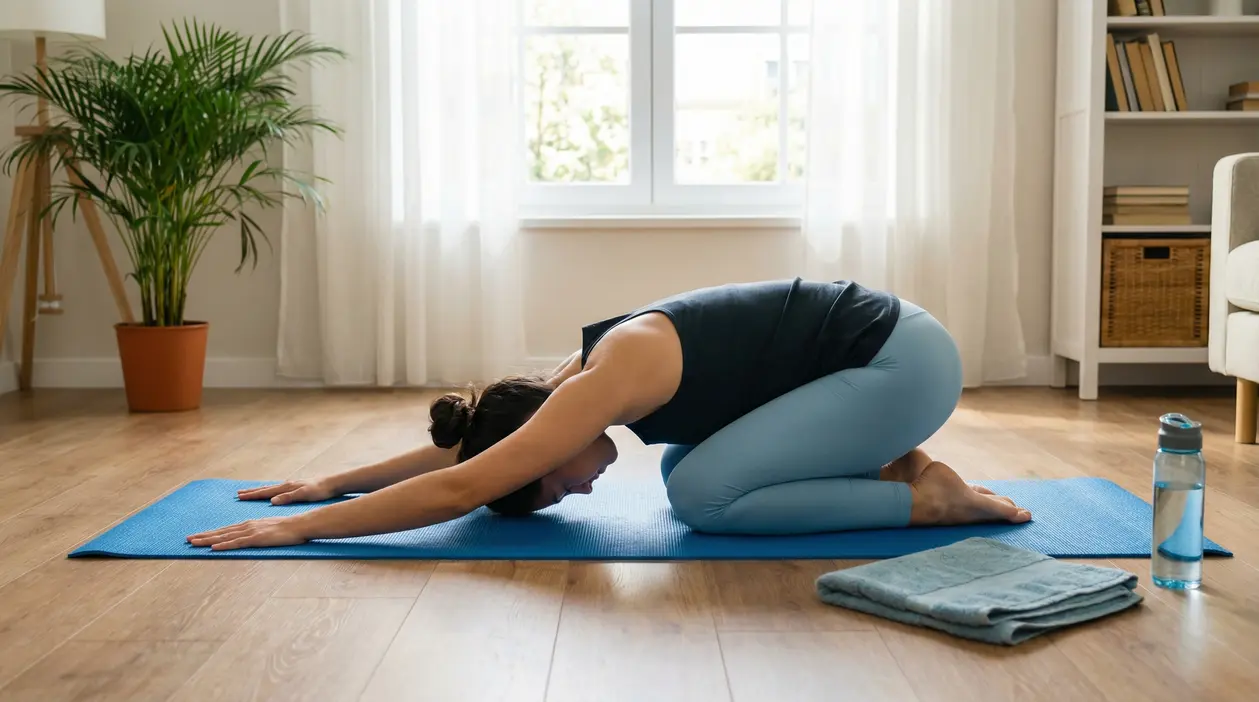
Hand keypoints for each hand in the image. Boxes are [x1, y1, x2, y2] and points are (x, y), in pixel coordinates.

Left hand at [187, 516, 309, 550]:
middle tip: (187, 539)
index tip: (197, 536)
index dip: (210, 533)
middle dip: (203, 536)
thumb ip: (258, 533)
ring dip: (208, 540)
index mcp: (249, 524)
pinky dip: (224, 545)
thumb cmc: (287, 529)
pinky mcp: (256, 538)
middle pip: (221, 532)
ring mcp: (250, 532)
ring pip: (225, 536)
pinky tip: (213, 547)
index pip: (225, 530)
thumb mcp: (269, 530)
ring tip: (194, 542)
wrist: (299, 525)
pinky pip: (237, 543)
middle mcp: (246, 526)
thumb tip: (250, 538)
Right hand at [236, 479, 337, 504]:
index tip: (240, 496)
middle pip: (264, 489)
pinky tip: (268, 493)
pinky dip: (268, 491)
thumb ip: (288, 497)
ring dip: (258, 491)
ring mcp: (290, 486)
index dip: (252, 495)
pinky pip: (276, 490)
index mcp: (286, 487)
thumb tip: (272, 501)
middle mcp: (286, 485)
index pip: (265, 492)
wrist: (332, 483)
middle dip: (251, 492)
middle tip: (238, 494)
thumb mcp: (304, 494)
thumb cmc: (319, 490)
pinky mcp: (294, 488)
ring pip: (269, 489)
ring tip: (248, 492)